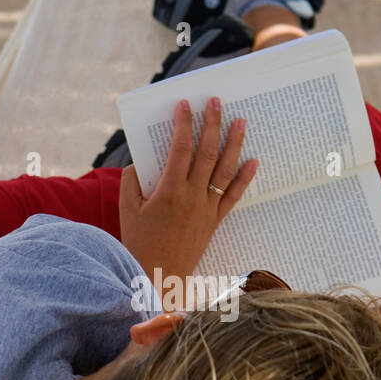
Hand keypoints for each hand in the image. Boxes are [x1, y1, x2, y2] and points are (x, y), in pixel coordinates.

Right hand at [119, 97, 257, 285]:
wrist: (157, 277)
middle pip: (205, 153)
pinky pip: (232, 196)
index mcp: (168, 191)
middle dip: (211, 124)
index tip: (185, 105)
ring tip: (240, 121)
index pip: (180, 148)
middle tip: (216, 102)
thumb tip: (142, 161)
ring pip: (223, 170)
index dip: (184, 124)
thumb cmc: (138, 243)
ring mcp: (206, 209)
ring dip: (233, 143)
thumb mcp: (127, 208)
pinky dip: (244, 178)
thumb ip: (133, 180)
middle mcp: (191, 197)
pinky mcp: (214, 222)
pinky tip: (253, 161)